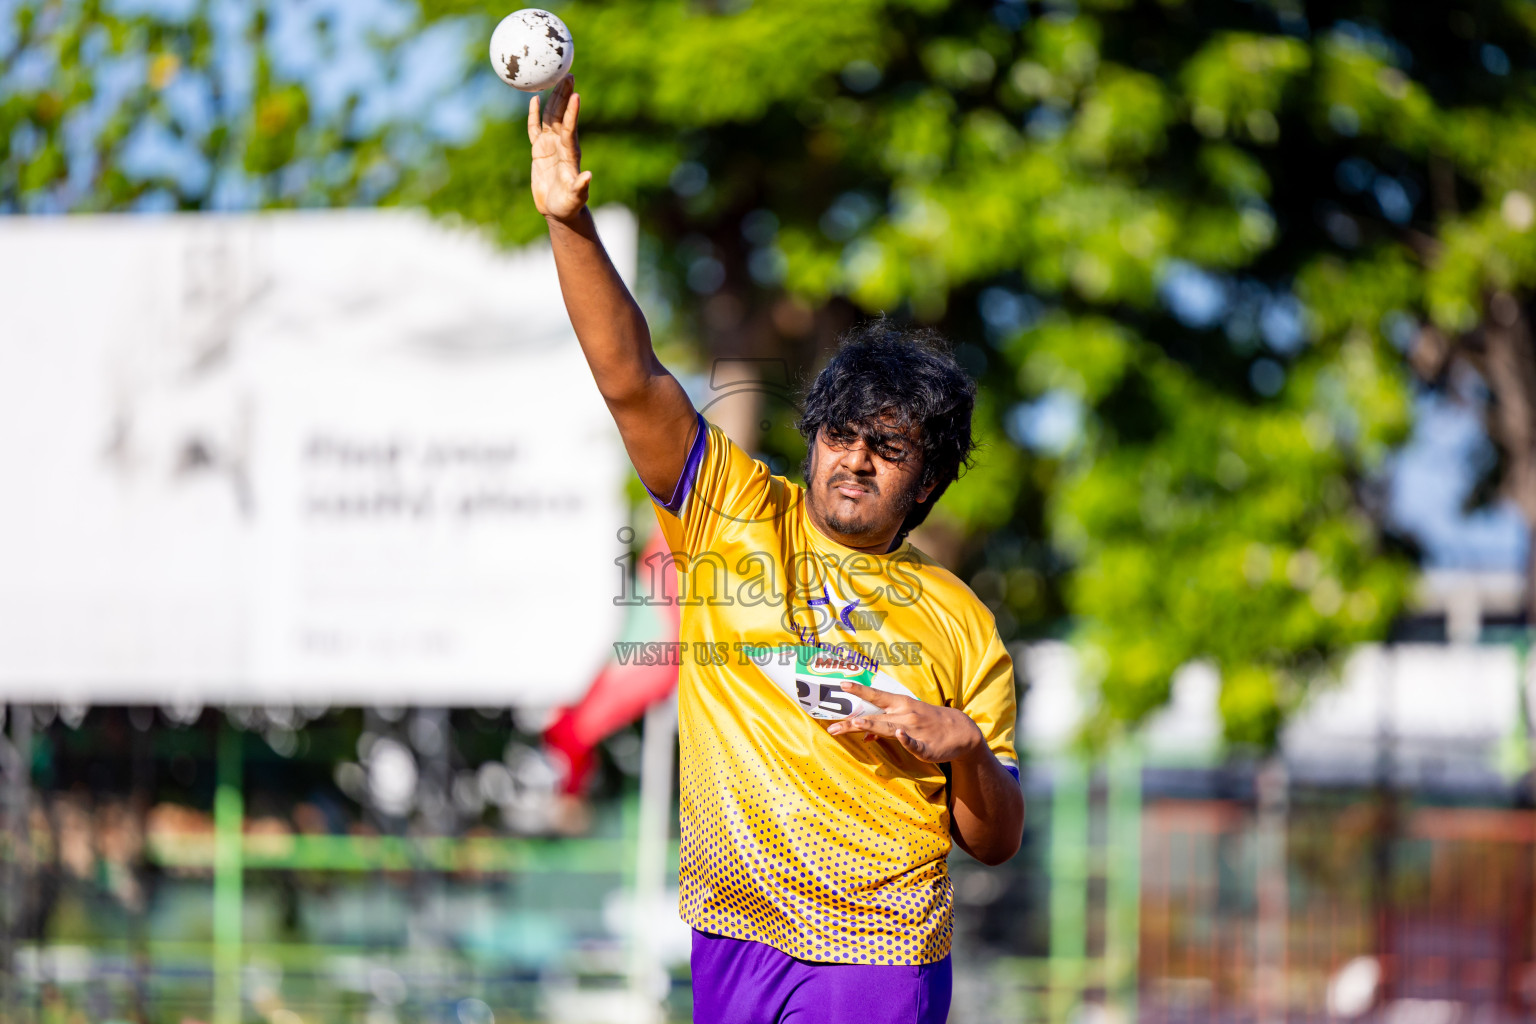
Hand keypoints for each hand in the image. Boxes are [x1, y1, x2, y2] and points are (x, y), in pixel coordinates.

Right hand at [528, 75, 589, 223]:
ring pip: (550, 117)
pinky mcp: (539, 150)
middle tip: (568, 74)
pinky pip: (535, 129)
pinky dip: (534, 114)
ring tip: (556, 77)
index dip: (572, 112)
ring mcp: (551, 146)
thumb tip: (588, 176)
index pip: (570, 128)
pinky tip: (534, 98)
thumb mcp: (574, 198)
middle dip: (565, 95)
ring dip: (554, 98)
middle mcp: (561, 145)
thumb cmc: (569, 206)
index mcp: (570, 153)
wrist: (559, 211)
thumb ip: (580, 187)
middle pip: (562, 115)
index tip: (576, 94)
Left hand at [826, 681, 986, 762]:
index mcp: (901, 704)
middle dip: (852, 721)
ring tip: (855, 724)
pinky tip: (900, 735)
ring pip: (890, 728)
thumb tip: (862, 734)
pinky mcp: (926, 747)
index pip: (876, 696)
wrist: (962, 731)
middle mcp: (906, 714)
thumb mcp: (907, 718)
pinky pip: (913, 743)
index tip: (841, 684)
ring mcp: (915, 730)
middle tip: (832, 726)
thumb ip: (883, 725)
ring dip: (872, 726)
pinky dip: (906, 739)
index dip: (858, 690)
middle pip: (875, 717)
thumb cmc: (929, 722)